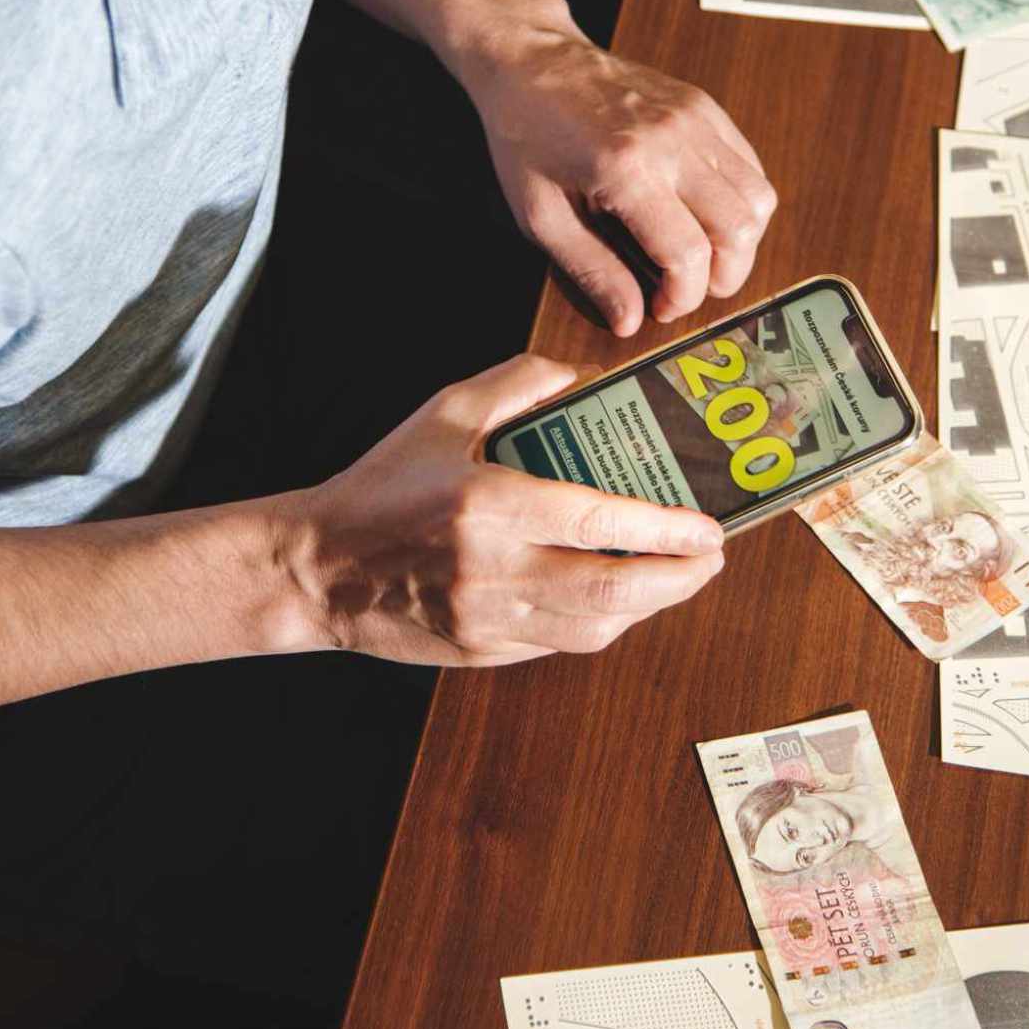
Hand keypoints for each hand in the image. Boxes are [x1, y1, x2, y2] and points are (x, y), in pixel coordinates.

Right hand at [276, 355, 724, 666]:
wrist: (317, 568)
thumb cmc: (382, 484)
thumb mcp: (444, 413)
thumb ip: (518, 384)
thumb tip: (583, 378)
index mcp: (488, 506)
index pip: (598, 524)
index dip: (664, 531)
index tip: (708, 528)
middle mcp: (494, 569)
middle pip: (612, 590)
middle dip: (678, 579)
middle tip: (711, 556)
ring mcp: (489, 619)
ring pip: (595, 627)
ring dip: (650, 606)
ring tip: (679, 577)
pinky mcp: (484, 651)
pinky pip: (562, 642)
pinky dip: (603, 623)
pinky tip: (623, 599)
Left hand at [470, 25, 776, 334]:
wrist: (531, 60)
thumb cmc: (525, 134)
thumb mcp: (541, 215)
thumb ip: (592, 270)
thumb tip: (629, 320)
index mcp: (626, 170)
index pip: (689, 255)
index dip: (684, 297)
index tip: (662, 307)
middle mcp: (672, 141)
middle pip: (738, 230)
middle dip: (722, 277)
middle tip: (687, 288)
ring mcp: (695, 118)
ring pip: (758, 198)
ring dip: (740, 241)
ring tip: (702, 256)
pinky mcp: (704, 107)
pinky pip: (750, 165)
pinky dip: (742, 203)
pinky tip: (707, 217)